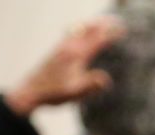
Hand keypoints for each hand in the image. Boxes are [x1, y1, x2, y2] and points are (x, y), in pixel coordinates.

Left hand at [7, 17, 121, 115]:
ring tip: (102, 22)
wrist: (31, 90)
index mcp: (75, 55)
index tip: (123, 29)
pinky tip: (81, 30)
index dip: (111, 34)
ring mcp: (61, 47)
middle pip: (88, 30)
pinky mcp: (56, 50)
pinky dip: (81, 28)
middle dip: (103, 24)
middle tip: (117, 20)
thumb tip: (107, 79)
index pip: (97, 40)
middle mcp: (68, 47)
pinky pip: (71, 33)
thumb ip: (90, 85)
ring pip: (79, 29)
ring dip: (92, 24)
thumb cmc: (54, 93)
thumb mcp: (75, 93)